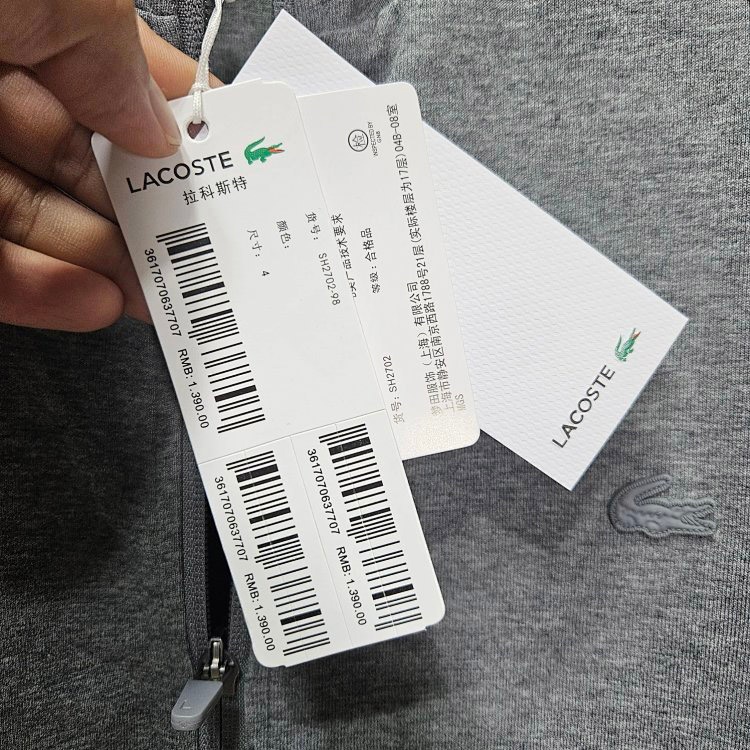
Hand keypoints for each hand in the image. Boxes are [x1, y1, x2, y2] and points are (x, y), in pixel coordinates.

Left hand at [0, 3, 219, 331]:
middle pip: (86, 169)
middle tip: (202, 256)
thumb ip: (116, 56)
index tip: (229, 167)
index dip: (174, 127)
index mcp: (26, 22)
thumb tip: (162, 131)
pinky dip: (42, 292)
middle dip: (147, 218)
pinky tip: (91, 304)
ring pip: (41, 225)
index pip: (115, 84)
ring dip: (106, 267)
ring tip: (157, 298)